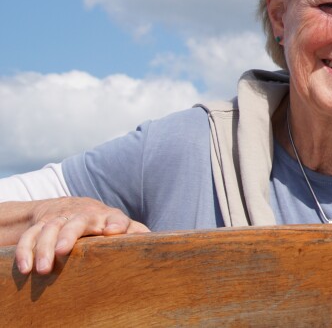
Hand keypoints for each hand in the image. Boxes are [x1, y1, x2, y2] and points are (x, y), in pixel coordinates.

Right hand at [14, 197, 148, 274]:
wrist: (67, 206)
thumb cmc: (101, 222)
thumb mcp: (119, 224)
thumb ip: (136, 233)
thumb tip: (161, 243)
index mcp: (107, 216)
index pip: (115, 217)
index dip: (115, 223)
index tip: (113, 231)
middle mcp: (83, 215)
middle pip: (76, 222)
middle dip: (69, 235)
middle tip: (64, 251)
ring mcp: (60, 219)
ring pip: (50, 229)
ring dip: (44, 248)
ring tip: (43, 269)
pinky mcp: (41, 225)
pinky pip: (30, 236)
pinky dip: (26, 250)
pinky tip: (26, 267)